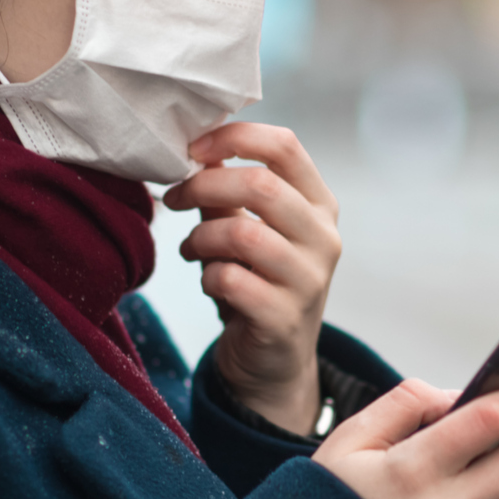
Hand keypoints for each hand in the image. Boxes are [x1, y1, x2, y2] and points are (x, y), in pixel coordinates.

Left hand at [162, 123, 340, 434]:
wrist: (274, 361)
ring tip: (189, 248)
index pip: (285, 146)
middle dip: (204, 186)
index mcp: (318, 204)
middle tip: (175, 198)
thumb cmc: (258, 281)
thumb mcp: (248, 229)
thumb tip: (196, 151)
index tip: (194, 150)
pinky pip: (232, 281)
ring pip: (243, 235)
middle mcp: (323, 238)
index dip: (234, 138)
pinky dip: (207, 275)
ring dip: (201, 237)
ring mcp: (309, 280)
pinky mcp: (284, 318)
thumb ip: (228, 192)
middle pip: (262, 186)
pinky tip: (207, 280)